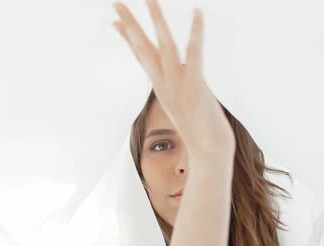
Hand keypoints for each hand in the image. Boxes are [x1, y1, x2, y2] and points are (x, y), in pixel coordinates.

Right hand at [112, 0, 234, 157]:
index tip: (114, 21)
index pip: (140, 57)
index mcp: (161, 86)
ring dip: (156, 20)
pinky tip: (197, 12)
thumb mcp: (185, 105)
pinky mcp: (195, 86)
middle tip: (116, 2)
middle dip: (130, 24)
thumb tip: (183, 69)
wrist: (209, 152)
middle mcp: (164, 83)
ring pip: (164, 46)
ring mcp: (178, 85)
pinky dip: (196, 32)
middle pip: (142, 48)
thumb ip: (181, 85)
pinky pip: (194, 53)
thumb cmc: (201, 131)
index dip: (127, 38)